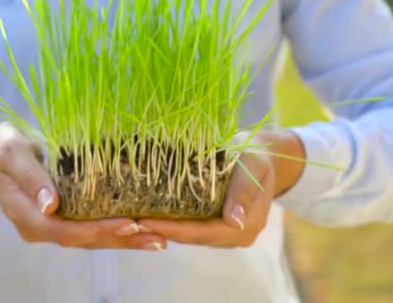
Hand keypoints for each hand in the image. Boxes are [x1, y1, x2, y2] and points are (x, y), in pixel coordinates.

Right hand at [0, 123, 166, 250]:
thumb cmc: (2, 149)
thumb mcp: (12, 154)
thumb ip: (30, 177)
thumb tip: (51, 204)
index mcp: (25, 217)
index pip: (66, 231)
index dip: (98, 230)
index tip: (129, 224)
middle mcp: (39, 228)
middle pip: (83, 240)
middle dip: (120, 240)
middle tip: (156, 238)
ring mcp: (50, 226)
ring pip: (89, 239)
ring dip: (123, 240)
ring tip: (157, 239)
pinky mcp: (61, 218)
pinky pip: (89, 227)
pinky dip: (114, 229)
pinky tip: (139, 228)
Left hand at [137, 131, 304, 247]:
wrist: (261, 155)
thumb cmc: (255, 156)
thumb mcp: (253, 166)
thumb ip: (244, 190)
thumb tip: (234, 220)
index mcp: (249, 223)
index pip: (206, 232)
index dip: (176, 229)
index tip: (148, 222)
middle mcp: (238, 235)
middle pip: (195, 237)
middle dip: (164, 232)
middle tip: (132, 223)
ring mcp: (227, 233)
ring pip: (191, 236)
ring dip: (164, 230)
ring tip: (135, 220)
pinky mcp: (217, 226)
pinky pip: (193, 228)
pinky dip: (172, 224)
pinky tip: (150, 216)